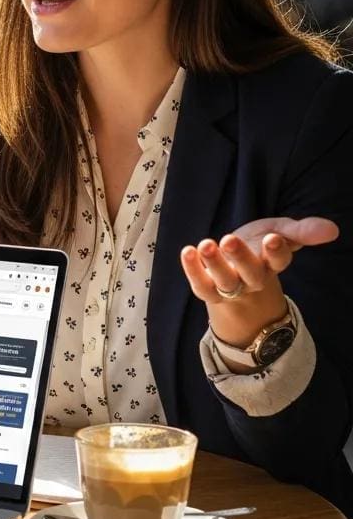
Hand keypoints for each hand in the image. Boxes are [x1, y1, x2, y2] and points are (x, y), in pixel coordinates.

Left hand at [180, 216, 337, 350]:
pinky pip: (201, 286)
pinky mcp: (209, 290)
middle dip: (241, 257)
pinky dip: (192, 270)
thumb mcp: (281, 232)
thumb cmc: (260, 246)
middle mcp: (253, 278)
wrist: (237, 271)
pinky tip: (187, 251)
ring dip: (214, 264)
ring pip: (225, 281)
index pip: (279, 261)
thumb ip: (303, 231)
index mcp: (272, 264)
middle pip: (250, 273)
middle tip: (229, 239)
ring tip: (205, 244)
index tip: (273, 238)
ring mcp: (230, 286)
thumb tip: (332, 229)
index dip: (277, 251)